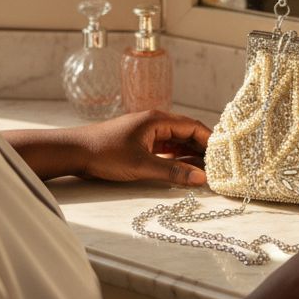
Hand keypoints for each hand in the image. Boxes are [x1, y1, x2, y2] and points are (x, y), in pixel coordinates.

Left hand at [77, 111, 210, 185]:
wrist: (74, 152)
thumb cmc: (105, 153)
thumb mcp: (142, 165)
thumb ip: (173, 171)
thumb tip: (201, 178)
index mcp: (158, 120)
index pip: (194, 126)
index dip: (211, 141)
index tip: (224, 156)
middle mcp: (156, 122)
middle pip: (188, 133)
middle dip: (204, 150)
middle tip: (220, 167)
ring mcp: (148, 132)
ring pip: (178, 142)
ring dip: (191, 155)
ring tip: (207, 171)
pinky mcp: (141, 143)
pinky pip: (166, 148)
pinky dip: (177, 158)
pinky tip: (185, 169)